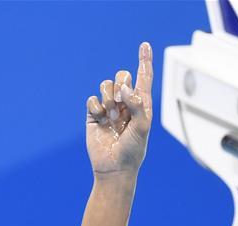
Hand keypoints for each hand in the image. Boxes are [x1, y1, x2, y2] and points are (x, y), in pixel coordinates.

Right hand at [85, 42, 152, 175]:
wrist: (114, 168)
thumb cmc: (132, 151)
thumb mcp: (142, 128)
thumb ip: (137, 104)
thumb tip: (124, 87)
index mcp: (141, 106)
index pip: (143, 79)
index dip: (144, 62)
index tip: (145, 45)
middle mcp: (125, 105)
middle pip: (121, 76)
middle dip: (120, 84)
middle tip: (121, 104)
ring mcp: (109, 109)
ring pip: (105, 85)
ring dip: (108, 97)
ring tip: (111, 115)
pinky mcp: (94, 115)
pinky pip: (92, 99)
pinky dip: (96, 107)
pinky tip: (101, 119)